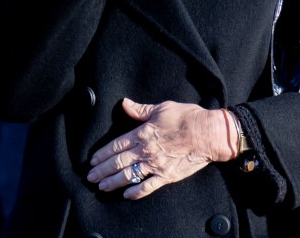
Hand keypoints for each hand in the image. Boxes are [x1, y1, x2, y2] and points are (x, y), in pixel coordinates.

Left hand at [86, 98, 231, 199]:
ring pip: (129, 176)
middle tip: (91, 177)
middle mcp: (146, 151)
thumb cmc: (187, 118)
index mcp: (143, 133)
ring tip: (102, 187)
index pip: (117, 145)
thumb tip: (124, 104)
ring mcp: (156, 165)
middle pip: (118, 162)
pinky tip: (127, 194)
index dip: (103, 154)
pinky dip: (136, 192)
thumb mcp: (162, 108)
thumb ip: (141, 110)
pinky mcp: (167, 175)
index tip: (92, 160)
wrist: (209, 134)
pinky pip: (148, 186)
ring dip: (113, 182)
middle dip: (103, 170)